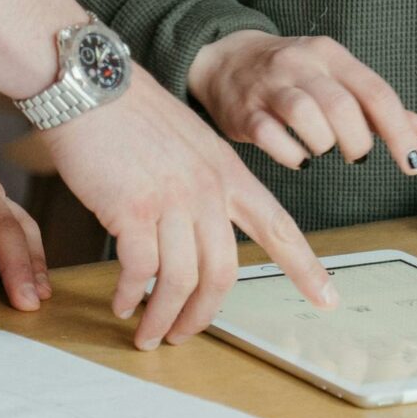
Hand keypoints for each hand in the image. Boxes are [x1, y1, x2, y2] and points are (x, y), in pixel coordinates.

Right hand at [43, 69, 337, 349]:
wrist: (89, 83)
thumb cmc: (127, 113)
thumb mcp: (186, 143)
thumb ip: (202, 183)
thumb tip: (197, 230)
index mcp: (227, 172)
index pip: (278, 226)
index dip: (305, 267)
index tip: (327, 298)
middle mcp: (207, 188)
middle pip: (224, 272)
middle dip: (204, 315)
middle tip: (184, 334)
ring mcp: (173, 199)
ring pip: (182, 280)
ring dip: (164, 317)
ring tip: (148, 333)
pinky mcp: (134, 208)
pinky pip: (141, 271)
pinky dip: (132, 296)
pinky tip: (122, 303)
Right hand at [189, 30, 416, 172]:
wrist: (224, 57)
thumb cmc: (291, 74)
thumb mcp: (335, 77)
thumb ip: (375, 105)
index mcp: (330, 55)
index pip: (375, 92)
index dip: (400, 131)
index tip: (415, 164)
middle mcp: (300, 64)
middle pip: (342, 106)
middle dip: (357, 141)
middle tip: (356, 154)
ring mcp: (269, 87)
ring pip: (306, 116)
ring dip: (323, 145)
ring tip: (322, 151)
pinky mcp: (244, 111)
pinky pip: (270, 137)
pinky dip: (291, 155)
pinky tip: (297, 157)